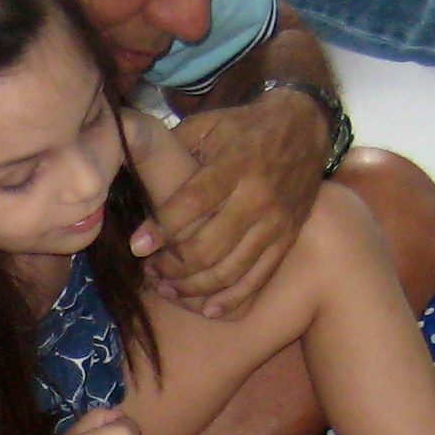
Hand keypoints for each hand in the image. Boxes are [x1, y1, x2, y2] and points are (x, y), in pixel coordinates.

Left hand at [149, 92, 325, 318]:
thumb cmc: (244, 127)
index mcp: (233, 165)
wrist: (305, 126)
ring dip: (194, 288)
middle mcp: (256, 196)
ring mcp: (275, 221)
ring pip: (231, 270)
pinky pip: (259, 278)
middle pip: (209, 247)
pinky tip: (207, 309)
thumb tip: (129, 163)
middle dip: (173, 267)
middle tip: (150, 270)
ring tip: (169, 289)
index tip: (138, 246)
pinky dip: (232, 299)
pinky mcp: (287, 238)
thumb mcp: (208, 125)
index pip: (193, 203)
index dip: (163, 228)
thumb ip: (173, 148)